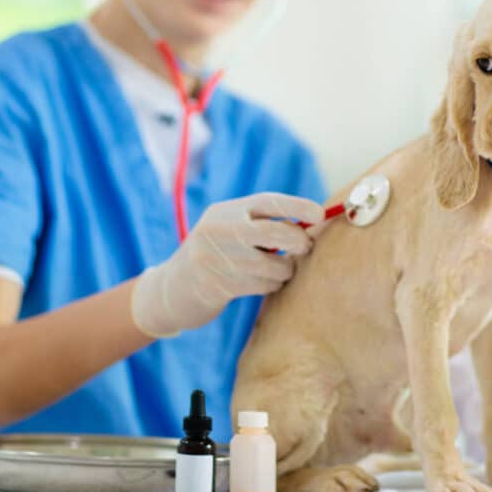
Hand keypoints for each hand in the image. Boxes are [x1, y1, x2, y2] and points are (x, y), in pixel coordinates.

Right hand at [131, 193, 323, 337]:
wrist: (172, 289)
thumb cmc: (216, 257)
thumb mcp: (230, 231)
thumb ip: (261, 225)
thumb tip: (309, 225)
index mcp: (225, 211)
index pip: (267, 202)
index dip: (296, 206)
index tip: (320, 213)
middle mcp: (219, 230)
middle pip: (273, 232)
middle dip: (298, 241)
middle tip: (306, 246)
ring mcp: (216, 258)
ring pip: (272, 264)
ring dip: (284, 270)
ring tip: (279, 269)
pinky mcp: (217, 285)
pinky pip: (263, 284)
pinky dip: (272, 284)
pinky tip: (263, 282)